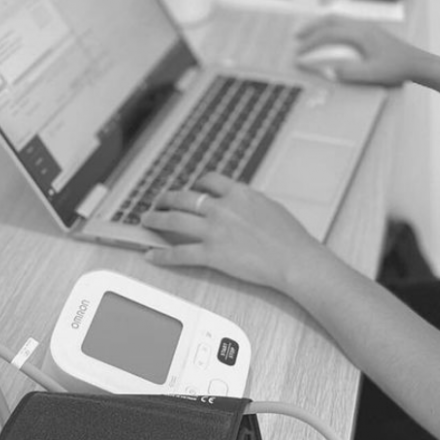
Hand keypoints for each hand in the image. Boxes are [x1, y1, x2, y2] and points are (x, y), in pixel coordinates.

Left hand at [141, 173, 322, 292]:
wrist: (293, 258)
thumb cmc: (289, 236)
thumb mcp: (269, 206)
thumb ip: (248, 202)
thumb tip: (238, 202)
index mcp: (238, 193)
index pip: (208, 180)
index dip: (196, 184)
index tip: (191, 189)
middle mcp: (222, 208)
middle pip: (184, 197)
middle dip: (166, 198)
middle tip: (157, 201)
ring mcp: (214, 231)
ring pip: (174, 220)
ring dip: (156, 219)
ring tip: (146, 220)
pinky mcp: (211, 255)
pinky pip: (179, 254)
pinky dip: (161, 255)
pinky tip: (151, 255)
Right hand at [295, 16, 420, 86]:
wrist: (418, 64)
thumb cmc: (397, 69)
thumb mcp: (373, 74)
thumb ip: (350, 73)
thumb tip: (329, 71)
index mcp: (360, 33)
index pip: (327, 34)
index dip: (310, 44)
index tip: (298, 54)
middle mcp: (362, 26)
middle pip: (330, 19)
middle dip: (311, 27)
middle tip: (297, 38)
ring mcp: (367, 26)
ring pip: (338, 19)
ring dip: (321, 25)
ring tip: (310, 35)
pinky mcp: (371, 31)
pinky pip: (346, 23)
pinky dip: (332, 27)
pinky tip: (331, 38)